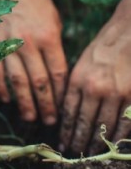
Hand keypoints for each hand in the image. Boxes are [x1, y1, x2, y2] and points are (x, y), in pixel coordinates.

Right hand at [0, 0, 66, 123]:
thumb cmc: (36, 5)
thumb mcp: (54, 22)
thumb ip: (55, 48)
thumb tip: (55, 77)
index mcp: (48, 37)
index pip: (57, 73)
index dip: (60, 94)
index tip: (61, 107)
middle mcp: (28, 43)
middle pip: (39, 82)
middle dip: (45, 105)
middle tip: (48, 121)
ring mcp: (7, 45)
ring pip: (17, 82)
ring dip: (24, 103)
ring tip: (30, 117)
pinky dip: (0, 89)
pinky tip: (6, 100)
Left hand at [60, 0, 130, 154]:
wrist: (127, 33)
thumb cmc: (102, 48)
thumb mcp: (80, 64)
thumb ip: (74, 87)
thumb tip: (69, 110)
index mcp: (78, 80)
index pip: (68, 112)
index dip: (66, 130)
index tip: (63, 141)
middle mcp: (94, 89)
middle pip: (84, 123)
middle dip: (78, 141)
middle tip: (74, 153)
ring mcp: (116, 93)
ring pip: (104, 126)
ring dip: (97, 143)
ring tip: (91, 153)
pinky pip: (126, 122)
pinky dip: (119, 136)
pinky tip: (113, 144)